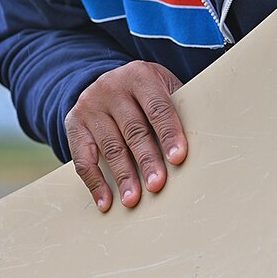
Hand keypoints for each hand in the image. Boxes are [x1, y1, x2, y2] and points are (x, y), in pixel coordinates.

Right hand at [65, 61, 186, 211]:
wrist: (105, 84)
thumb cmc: (147, 95)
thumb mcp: (162, 88)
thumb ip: (177, 108)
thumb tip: (203, 147)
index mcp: (140, 76)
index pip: (157, 107)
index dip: (168, 133)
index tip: (178, 158)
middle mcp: (111, 87)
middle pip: (133, 129)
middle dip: (146, 159)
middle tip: (157, 185)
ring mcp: (90, 105)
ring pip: (109, 146)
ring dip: (122, 176)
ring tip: (133, 200)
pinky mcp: (73, 123)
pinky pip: (82, 157)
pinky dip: (95, 182)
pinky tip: (106, 201)